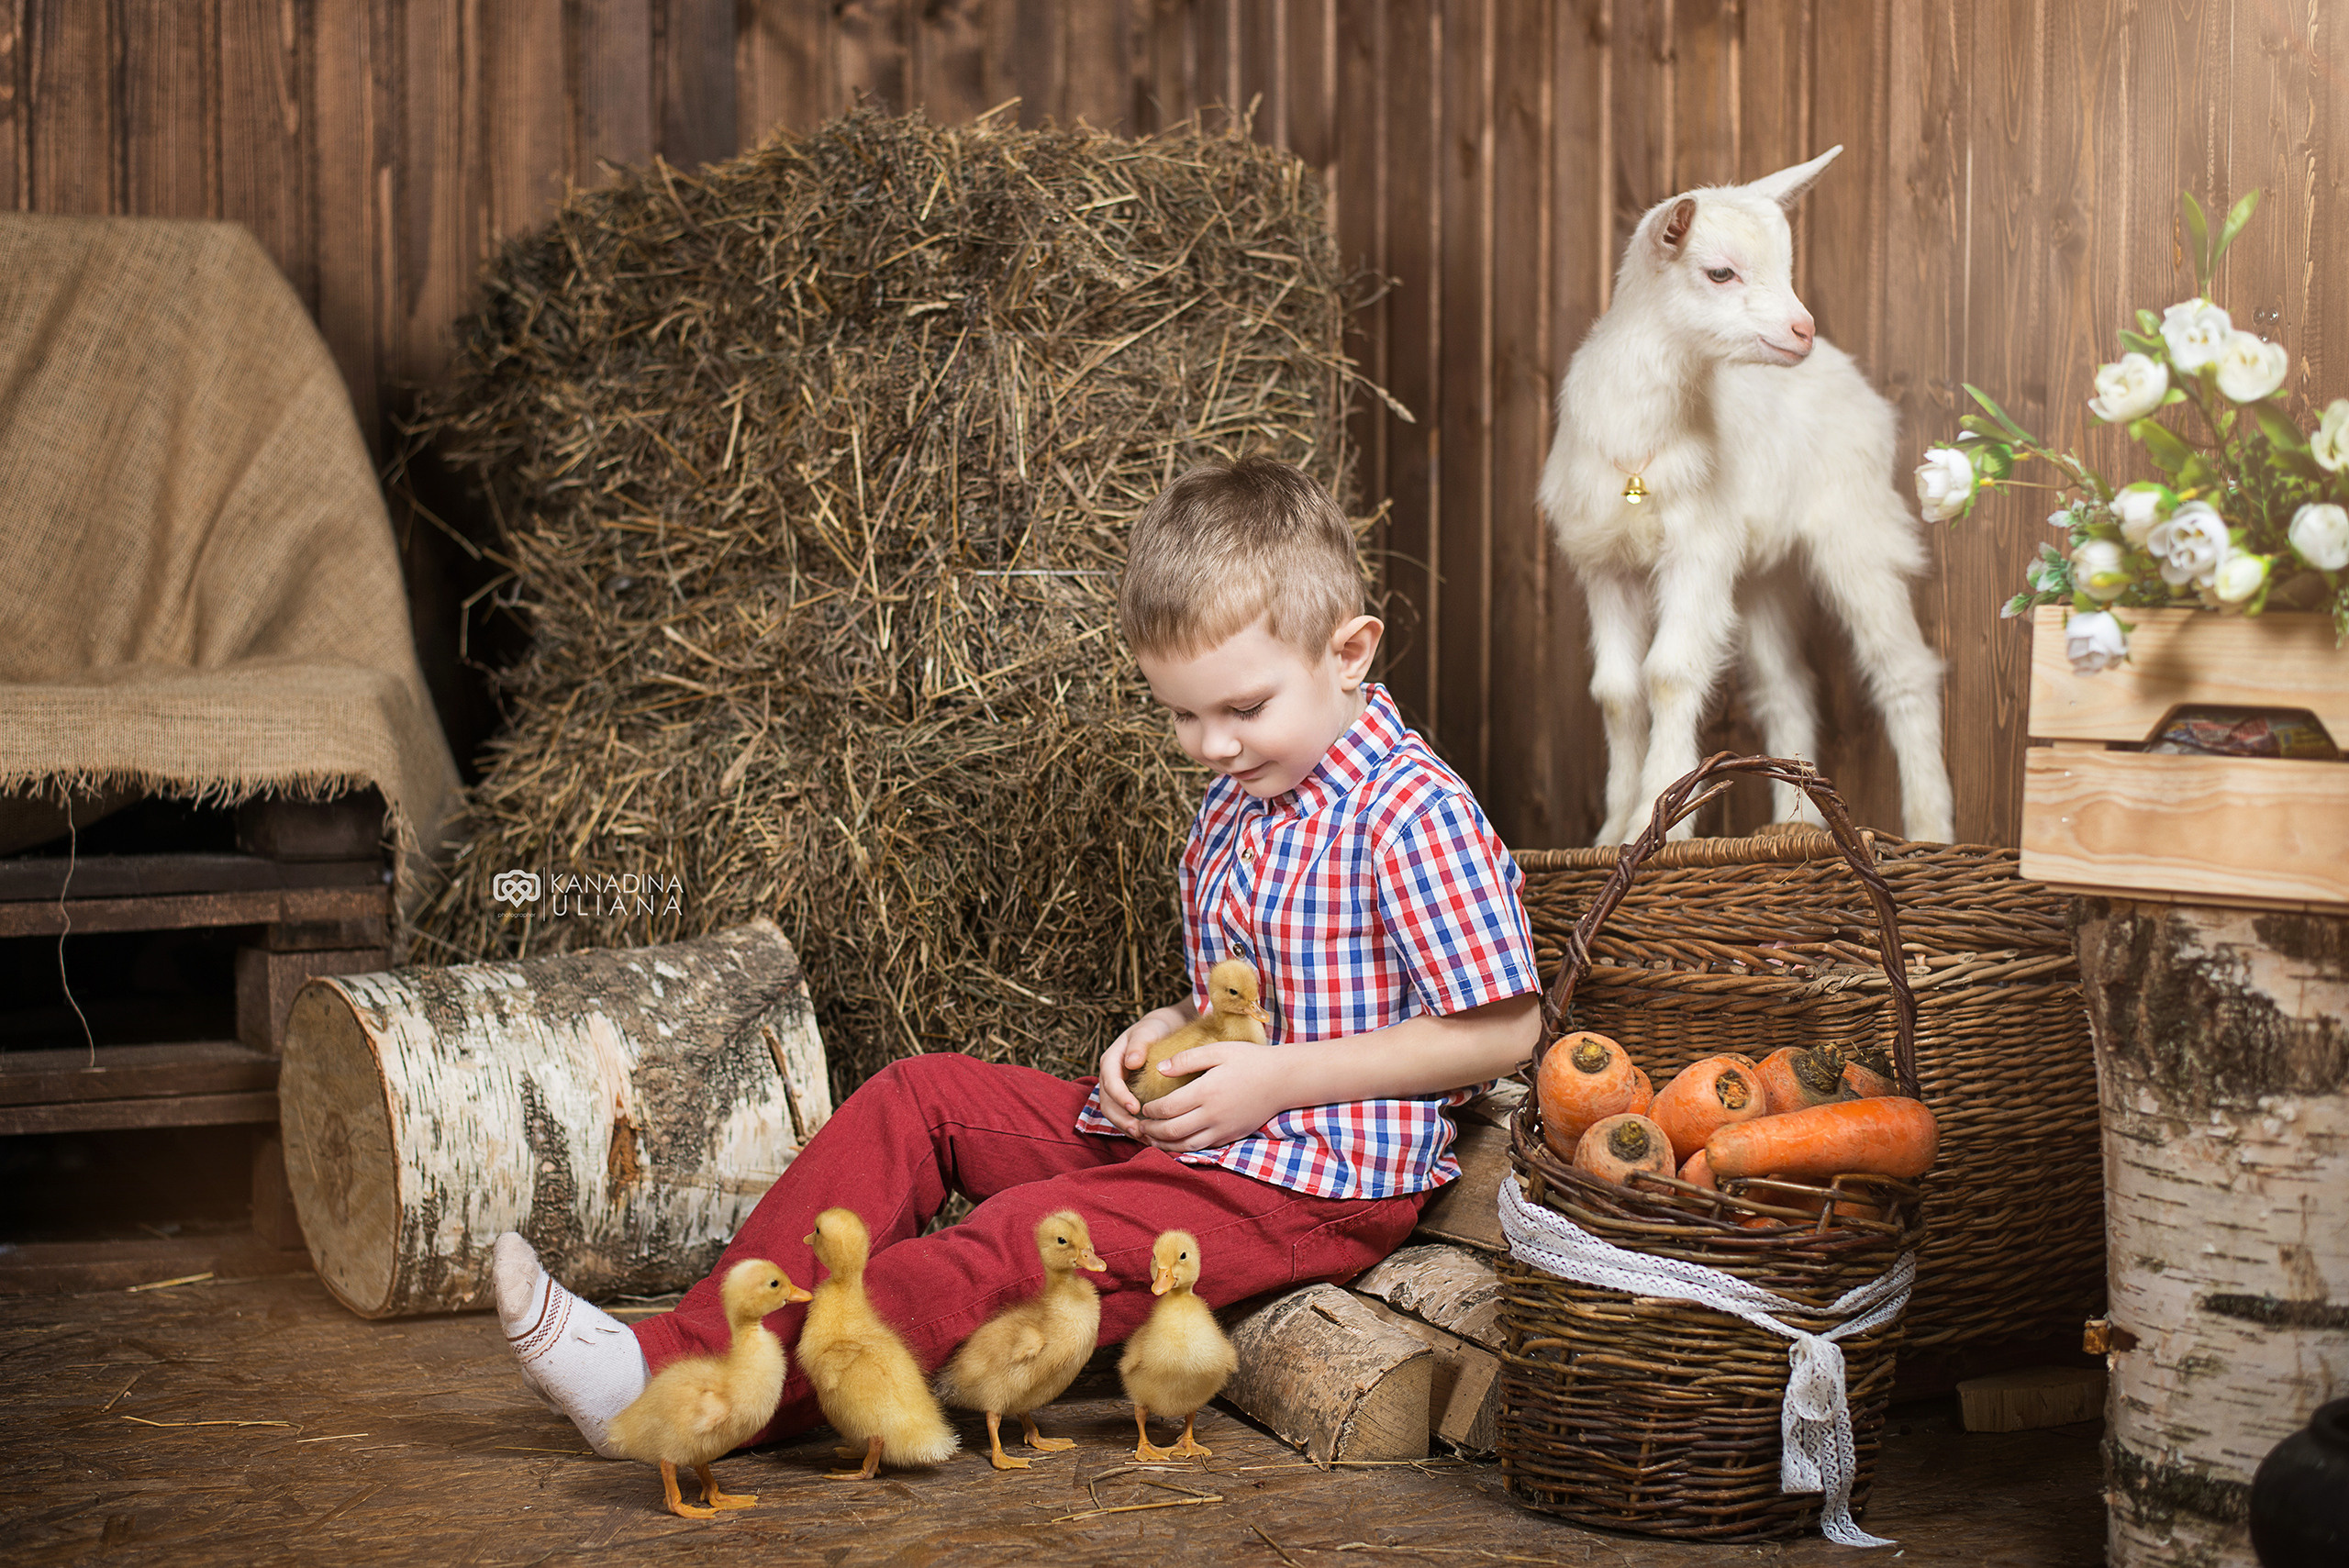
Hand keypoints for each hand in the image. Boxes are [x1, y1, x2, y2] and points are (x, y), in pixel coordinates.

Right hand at [1094, 1005, 1190, 1139]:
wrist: (1162, 1030)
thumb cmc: (1155, 1029)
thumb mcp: (1147, 1031)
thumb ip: (1139, 1045)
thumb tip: (1131, 1062)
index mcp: (1110, 1060)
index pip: (1110, 1083)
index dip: (1120, 1097)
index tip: (1136, 1108)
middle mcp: (1110, 1076)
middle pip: (1107, 1103)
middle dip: (1121, 1119)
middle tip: (1139, 1131)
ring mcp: (1117, 1088)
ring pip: (1114, 1112)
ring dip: (1125, 1126)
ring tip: (1143, 1137)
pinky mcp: (1126, 1097)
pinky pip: (1124, 1114)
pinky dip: (1133, 1126)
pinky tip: (1148, 1135)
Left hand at [1136, 1038, 1289, 1154]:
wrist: (1283, 1080)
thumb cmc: (1250, 1060)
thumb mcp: (1218, 1050)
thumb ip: (1187, 1059)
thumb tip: (1159, 1068)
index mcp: (1206, 1091)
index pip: (1167, 1108)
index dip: (1150, 1110)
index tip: (1143, 1106)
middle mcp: (1212, 1114)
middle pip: (1172, 1130)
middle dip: (1151, 1130)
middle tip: (1139, 1126)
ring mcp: (1223, 1129)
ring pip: (1185, 1145)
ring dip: (1163, 1144)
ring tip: (1151, 1138)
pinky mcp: (1231, 1136)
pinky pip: (1202, 1148)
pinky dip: (1183, 1149)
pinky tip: (1175, 1144)